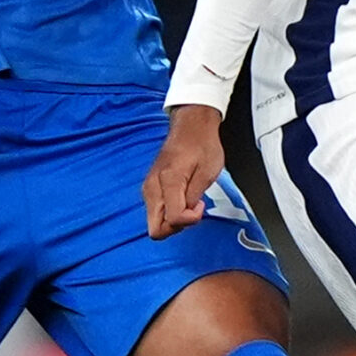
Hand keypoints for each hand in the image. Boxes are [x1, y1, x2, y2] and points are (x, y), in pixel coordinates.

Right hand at [142, 104, 228, 238]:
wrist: (191, 126)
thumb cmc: (201, 145)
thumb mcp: (207, 172)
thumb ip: (194, 198)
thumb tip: (186, 216)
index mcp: (167, 181)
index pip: (173, 219)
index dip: (191, 219)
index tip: (201, 204)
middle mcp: (152, 187)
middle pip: (156, 229)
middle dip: (177, 226)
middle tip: (193, 209)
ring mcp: (148, 188)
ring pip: (155, 223)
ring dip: (174, 220)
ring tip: (190, 200)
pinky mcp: (150, 188)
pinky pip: (156, 212)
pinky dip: (170, 213)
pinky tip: (182, 199)